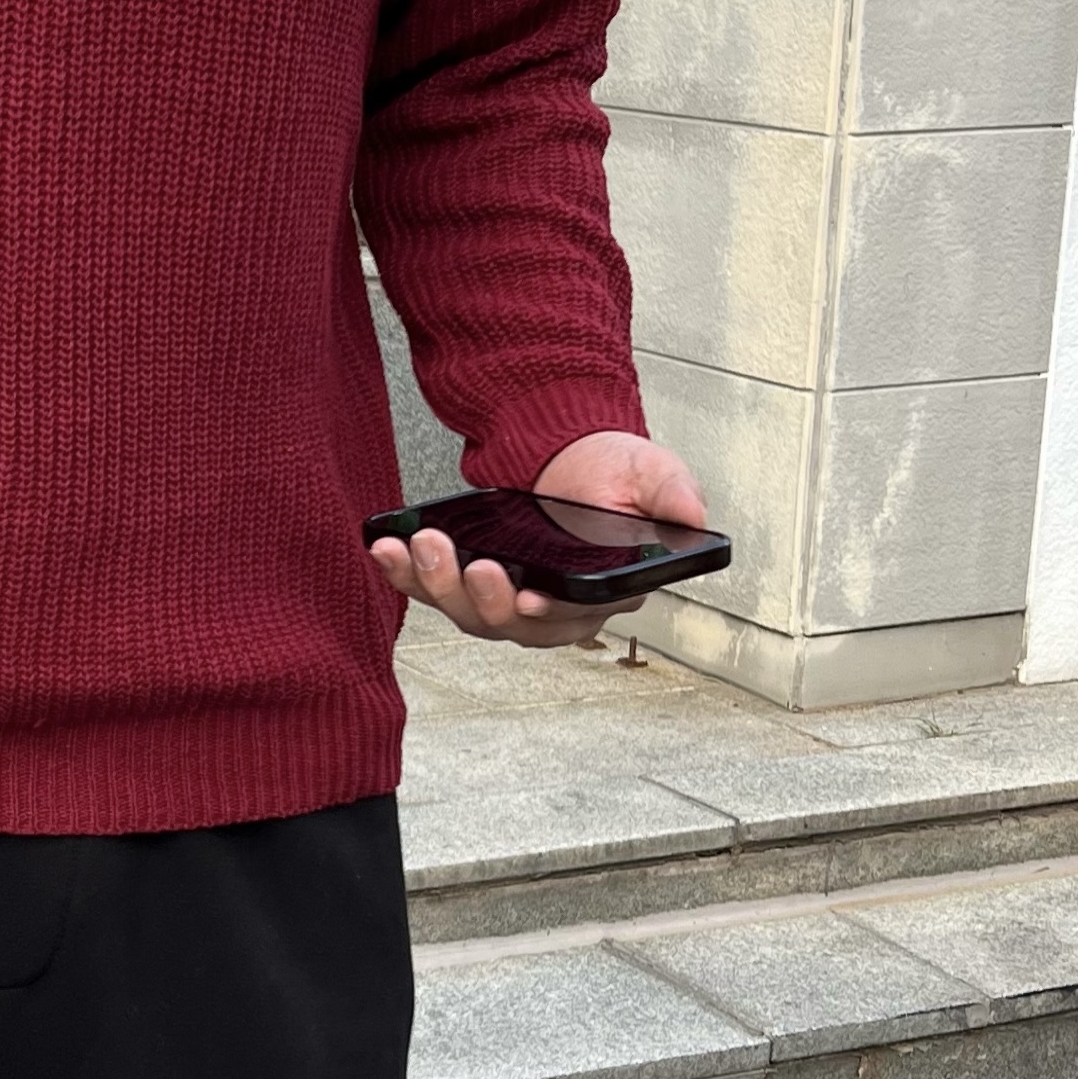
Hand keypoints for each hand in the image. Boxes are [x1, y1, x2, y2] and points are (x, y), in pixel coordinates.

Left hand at [368, 430, 707, 652]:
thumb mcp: (653, 474)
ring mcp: (504, 597)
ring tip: (421, 546)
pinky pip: (430, 589)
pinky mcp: (466, 580)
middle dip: (483, 598)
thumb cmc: (614, 473)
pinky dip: (404, 574)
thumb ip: (673, 495)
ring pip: (467, 613)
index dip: (546, 614)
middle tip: (470, 561)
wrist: (571, 453)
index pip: (572, 618)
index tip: (525, 597)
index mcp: (599, 593)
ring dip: (437, 585)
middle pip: (510, 625)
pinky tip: (386, 548)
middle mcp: (549, 607)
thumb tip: (690, 517)